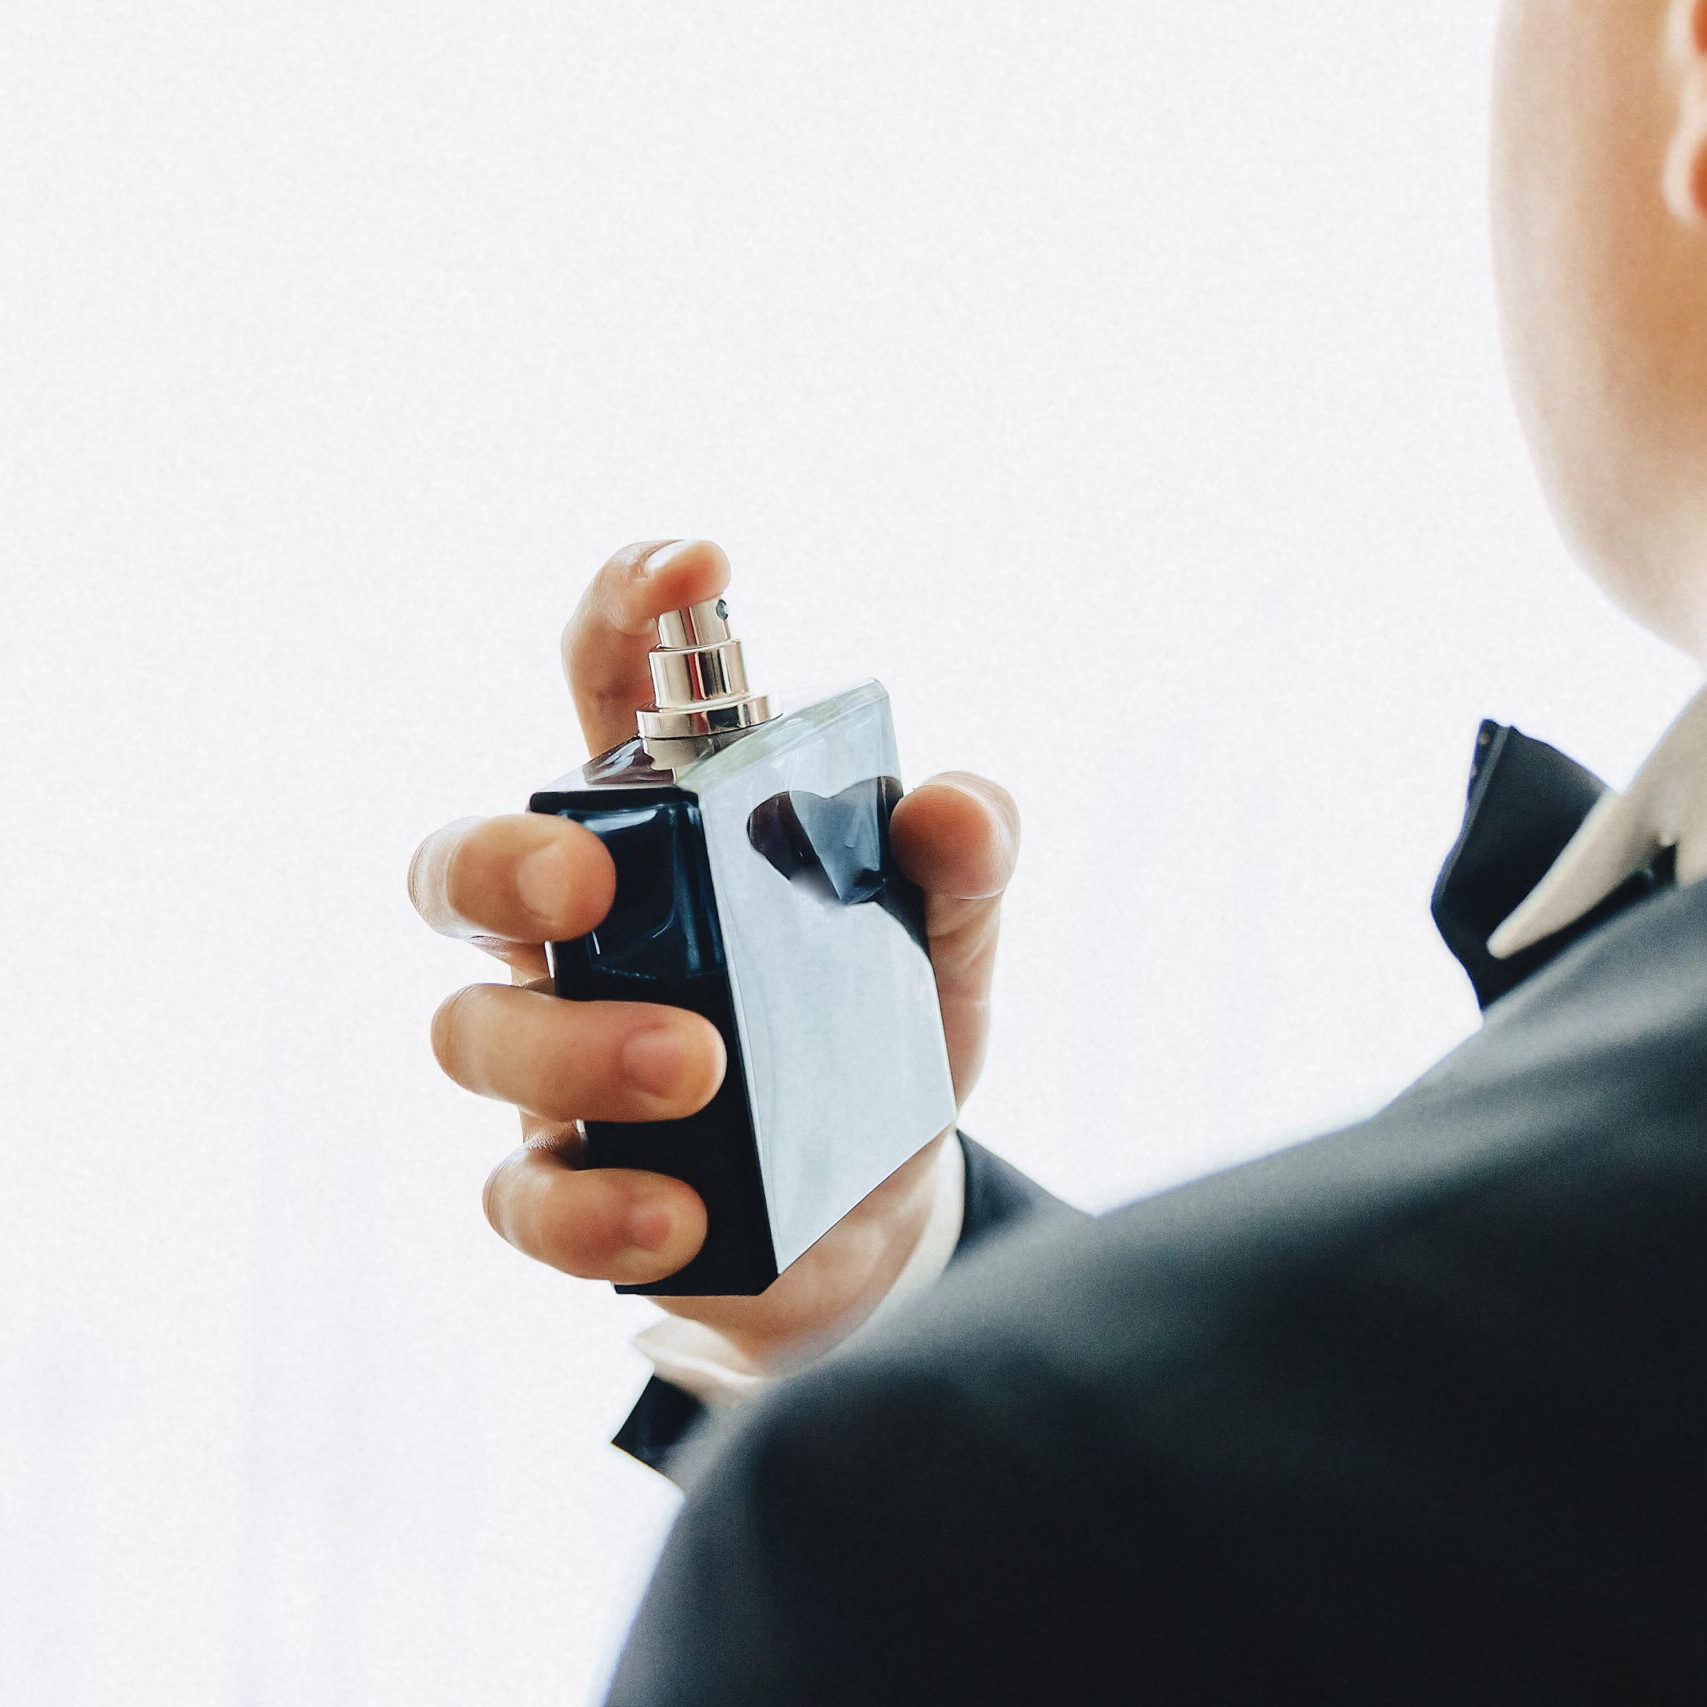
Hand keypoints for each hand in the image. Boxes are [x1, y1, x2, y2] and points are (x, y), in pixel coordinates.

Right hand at [409, 539, 1017, 1364]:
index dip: (624, 608)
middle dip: (505, 857)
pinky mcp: (568, 1187)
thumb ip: (966, 862)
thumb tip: (951, 802)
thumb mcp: (948, 939)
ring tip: (696, 1065)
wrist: (877, 1212)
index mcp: (666, 837)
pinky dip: (591, 1207)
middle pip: (465, 864)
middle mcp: (586, 936)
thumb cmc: (883, 1035)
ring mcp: (557, 1061)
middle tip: (592, 878)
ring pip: (469, 1031)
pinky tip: (677, 1210)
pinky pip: (521, 1198)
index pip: (603, 691)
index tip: (699, 565)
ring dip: (573, 1044)